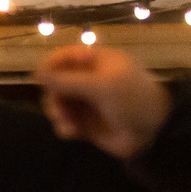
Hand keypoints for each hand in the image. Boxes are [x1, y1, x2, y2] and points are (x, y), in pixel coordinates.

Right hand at [37, 46, 170, 159]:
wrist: (156, 132)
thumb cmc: (132, 99)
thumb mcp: (100, 86)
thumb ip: (66, 81)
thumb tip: (34, 74)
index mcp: (97, 62)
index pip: (65, 57)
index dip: (51, 67)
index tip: (40, 80)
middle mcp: (90, 80)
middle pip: (57, 84)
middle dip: (54, 97)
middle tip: (58, 110)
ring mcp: (88, 102)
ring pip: (59, 104)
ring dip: (58, 114)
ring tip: (68, 126)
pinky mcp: (87, 123)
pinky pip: (66, 122)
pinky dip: (65, 127)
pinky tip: (73, 134)